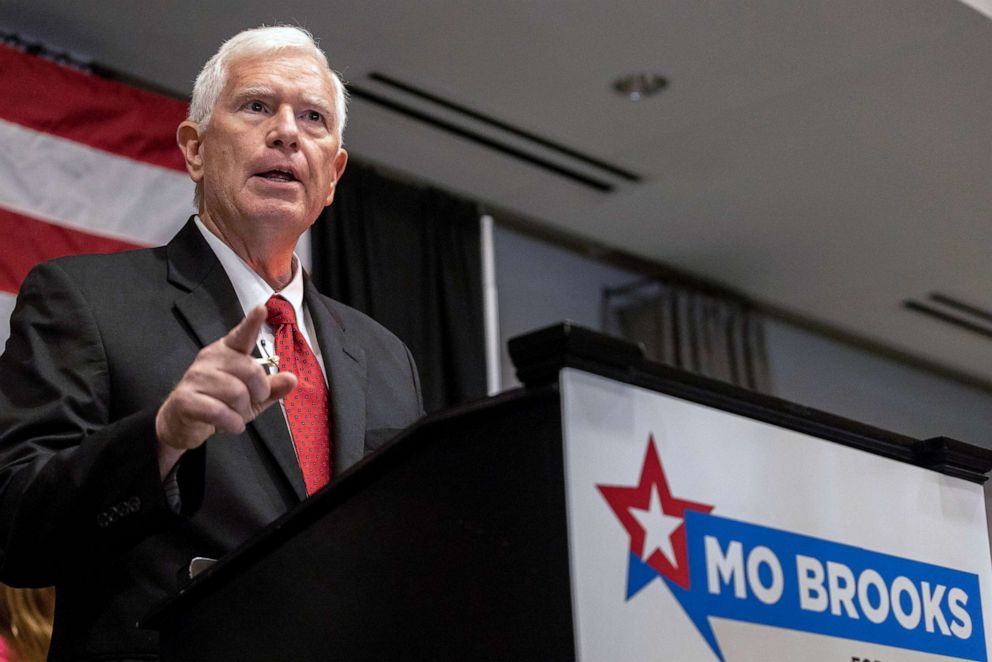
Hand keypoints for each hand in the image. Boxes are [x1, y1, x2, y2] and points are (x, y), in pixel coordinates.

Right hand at [155, 305, 296, 453]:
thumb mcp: (252, 398)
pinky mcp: (186, 399)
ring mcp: (195, 377)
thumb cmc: (219, 404)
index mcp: (227, 352)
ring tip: (235, 414)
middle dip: (258, 392)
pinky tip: (230, 425)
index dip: (252, 323)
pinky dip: (232, 423)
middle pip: (250, 370)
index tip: (261, 308)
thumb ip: (271, 388)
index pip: (242, 335)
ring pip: (237, 393)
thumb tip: (292, 378)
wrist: (182, 423)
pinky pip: (220, 411)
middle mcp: (210, 359)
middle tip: (249, 402)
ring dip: (242, 411)